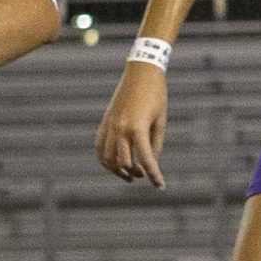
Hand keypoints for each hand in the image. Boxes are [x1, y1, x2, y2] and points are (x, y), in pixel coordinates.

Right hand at [97, 62, 168, 187]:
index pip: (146, 160)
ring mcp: (110, 126)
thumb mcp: (160, 121)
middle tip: (144, 176)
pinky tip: (114, 163)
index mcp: (138, 128)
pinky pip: (100, 147)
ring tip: (129, 173)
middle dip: (135, 173)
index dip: (154, 176)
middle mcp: (120, 129)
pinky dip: (105, 159)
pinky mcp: (105, 123)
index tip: (160, 186)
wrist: (141, 74)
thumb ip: (155, 144)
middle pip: (124, 162)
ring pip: (107, 158)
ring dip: (118, 169)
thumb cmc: (156, 96)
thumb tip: (151, 163)